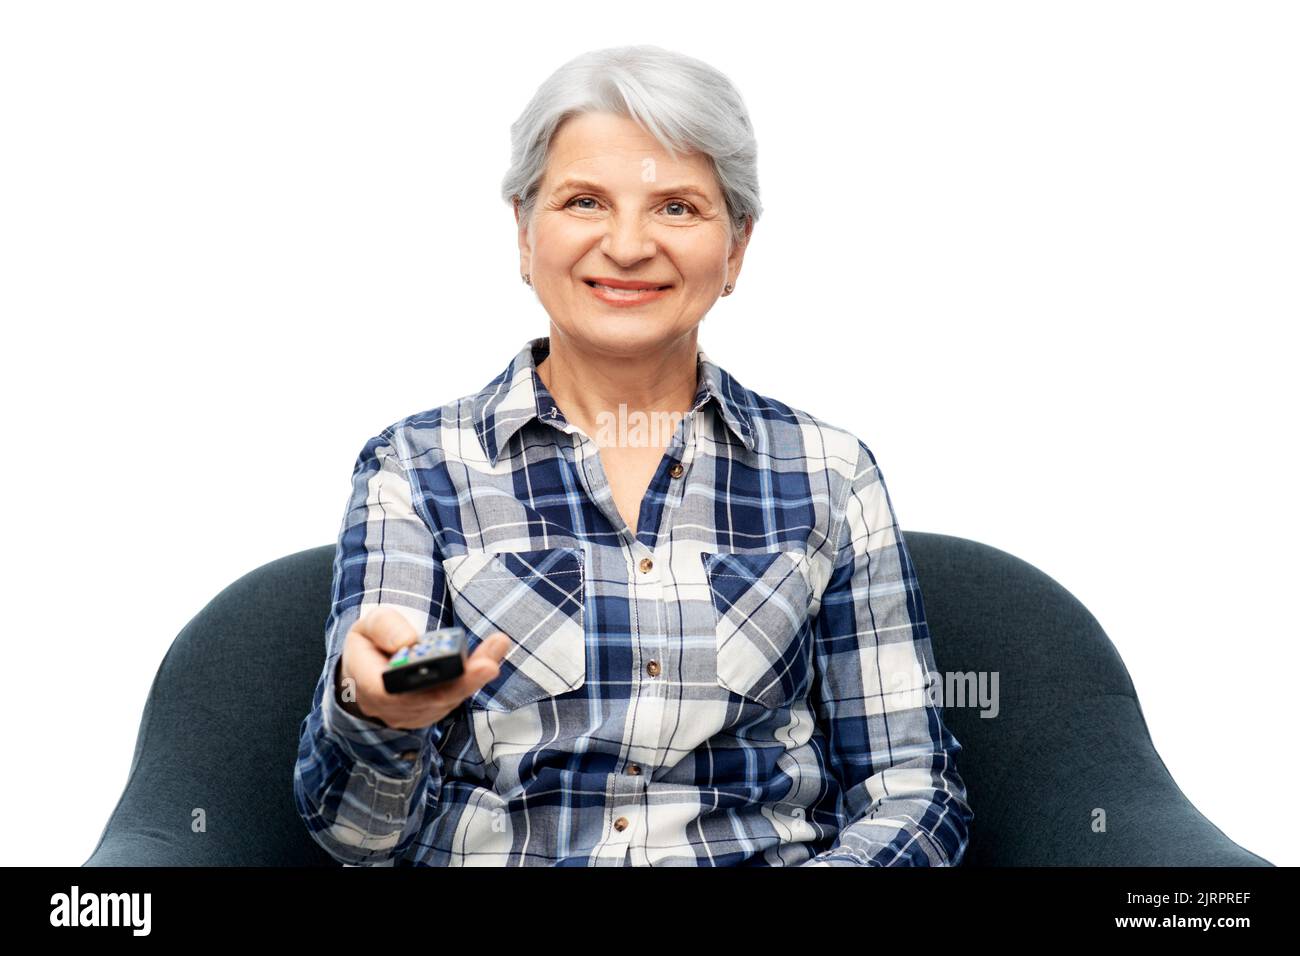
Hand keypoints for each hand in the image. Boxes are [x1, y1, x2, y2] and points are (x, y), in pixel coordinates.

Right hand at [337, 607, 509, 730]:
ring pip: (448, 700)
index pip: (393, 692)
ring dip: (475, 676)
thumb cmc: (369, 645)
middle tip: (489, 663)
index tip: (446, 666)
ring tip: (497, 647)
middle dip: (463, 681)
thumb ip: (385, 628)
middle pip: (431, 700)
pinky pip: (454, 697)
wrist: (368, 668)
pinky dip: (473, 677)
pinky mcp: (431, 712)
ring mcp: (413, 715)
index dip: (423, 683)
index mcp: (368, 685)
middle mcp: (392, 708)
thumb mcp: (368, 626)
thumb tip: (409, 642)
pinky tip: (491, 656)